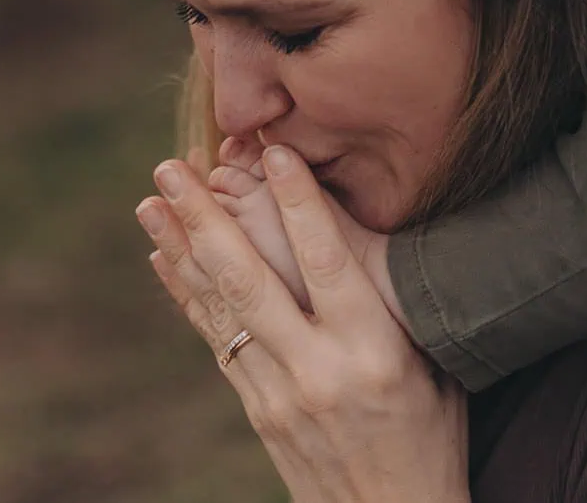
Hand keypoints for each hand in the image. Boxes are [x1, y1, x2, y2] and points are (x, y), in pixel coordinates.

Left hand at [139, 147, 467, 502]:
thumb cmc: (431, 436)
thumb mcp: (434, 365)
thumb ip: (395, 304)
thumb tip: (360, 226)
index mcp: (374, 353)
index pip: (328, 263)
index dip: (299, 204)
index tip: (273, 152)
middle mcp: (319, 371)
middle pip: (251, 281)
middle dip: (206, 220)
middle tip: (172, 169)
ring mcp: (280, 395)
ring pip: (222, 309)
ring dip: (182, 250)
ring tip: (152, 202)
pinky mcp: (258, 411)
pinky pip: (217, 340)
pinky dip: (188, 295)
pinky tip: (166, 258)